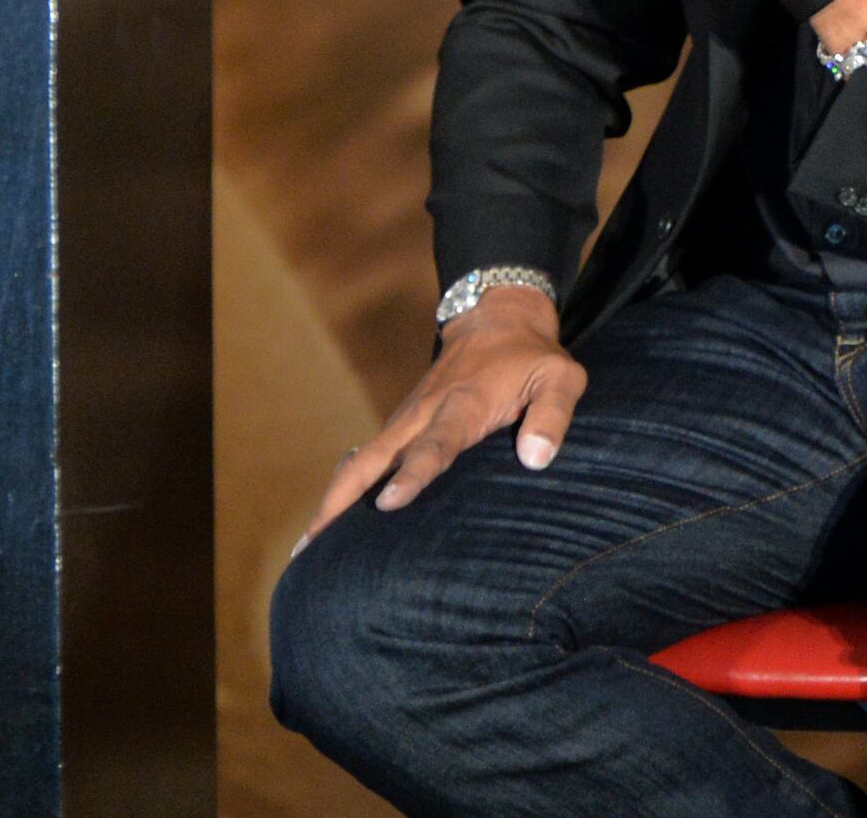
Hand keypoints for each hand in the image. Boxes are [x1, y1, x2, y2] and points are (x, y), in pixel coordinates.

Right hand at [296, 286, 586, 552]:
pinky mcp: (401, 425)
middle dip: (342, 500)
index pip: (434, 445)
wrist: (495, 317)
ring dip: (332, 501)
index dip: (413, 475)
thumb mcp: (559, 377)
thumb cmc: (531, 357)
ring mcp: (406, 419)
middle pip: (372, 460)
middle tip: (313, 545)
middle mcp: (422, 414)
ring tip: (306, 550)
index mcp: (462, 406)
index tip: (388, 503)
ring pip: (359, 462)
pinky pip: (366, 460)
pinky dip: (343, 489)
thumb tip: (536, 459)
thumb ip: (552, 415)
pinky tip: (329, 525)